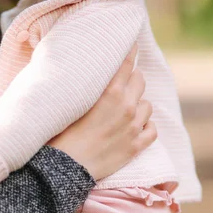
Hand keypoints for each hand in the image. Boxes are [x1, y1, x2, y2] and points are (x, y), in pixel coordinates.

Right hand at [49, 46, 156, 179]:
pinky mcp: (136, 146)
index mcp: (110, 93)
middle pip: (140, 80)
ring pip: (148, 105)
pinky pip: (152, 130)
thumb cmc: (60, 133)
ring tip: (127, 109)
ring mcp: (134, 127)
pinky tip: (137, 127)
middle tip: (123, 82)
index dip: (130, 52)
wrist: (65, 168)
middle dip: (133, 78)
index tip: (132, 44)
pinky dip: (147, 126)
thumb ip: (85, 87)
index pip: (127, 64)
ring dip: (139, 104)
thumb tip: (83, 75)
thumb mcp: (71, 103)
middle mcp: (127, 107)